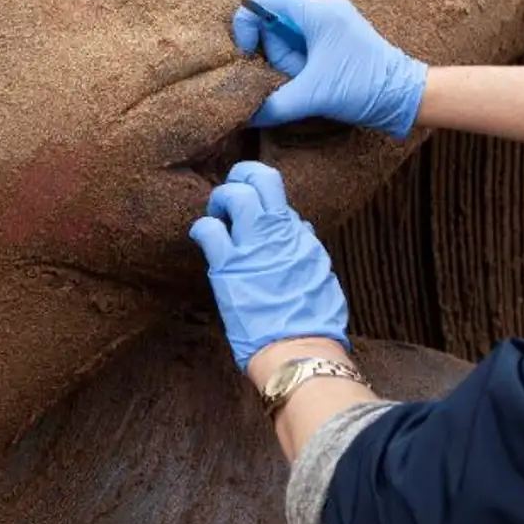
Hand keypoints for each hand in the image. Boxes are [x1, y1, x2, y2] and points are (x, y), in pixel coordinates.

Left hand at [188, 161, 350, 370]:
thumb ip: (308, 251)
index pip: (281, 202)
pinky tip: (201, 236)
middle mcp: (280, 232)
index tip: (259, 216)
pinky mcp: (229, 265)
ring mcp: (254, 246)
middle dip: (244, 175)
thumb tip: (302, 230)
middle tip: (233, 190)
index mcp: (303, 238)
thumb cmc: (314, 325)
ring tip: (217, 212)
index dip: (267, 203)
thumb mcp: (322, 278)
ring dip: (221, 197)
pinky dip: (201, 228)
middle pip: (263, 178)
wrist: (299, 348)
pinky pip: (208, 229)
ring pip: (236, 195)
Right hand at [232, 0, 428, 139]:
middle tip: (296, 75)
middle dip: (276, 54)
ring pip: (289, 36)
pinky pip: (304, 43)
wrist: (405, 95)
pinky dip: (301, 63)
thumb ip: (274, 104)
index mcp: (318, 12)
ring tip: (311, 80)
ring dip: (290, 62)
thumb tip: (246, 114)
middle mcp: (324, 9)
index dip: (246, 23)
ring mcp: (332, 21)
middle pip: (275, 22)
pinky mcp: (337, 36)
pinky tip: (315, 79)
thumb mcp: (314, 97)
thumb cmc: (365, 88)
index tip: (248, 53)